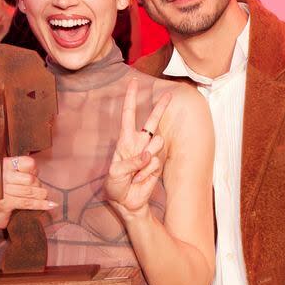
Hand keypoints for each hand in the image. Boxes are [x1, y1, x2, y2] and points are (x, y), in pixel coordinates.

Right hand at [0, 155, 56, 229]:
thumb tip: (36, 170)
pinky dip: (40, 204)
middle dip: (38, 185)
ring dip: (40, 195)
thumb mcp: (13, 178)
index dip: (34, 171)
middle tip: (39, 190)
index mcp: (3, 165)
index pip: (27, 162)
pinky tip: (50, 205)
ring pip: (29, 191)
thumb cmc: (4, 193)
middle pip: (29, 179)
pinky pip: (27, 203)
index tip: (35, 176)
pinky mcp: (3, 203)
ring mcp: (0, 190)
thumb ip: (24, 171)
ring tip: (45, 197)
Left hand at [105, 79, 170, 218]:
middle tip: (169, 94)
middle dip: (160, 107)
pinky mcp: (157, 164)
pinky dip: (146, 172)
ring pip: (156, 144)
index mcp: (124, 140)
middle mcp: (138, 143)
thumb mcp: (115, 173)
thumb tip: (148, 154)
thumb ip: (131, 162)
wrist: (126, 202)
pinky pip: (156, 162)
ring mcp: (149, 153)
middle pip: (151, 120)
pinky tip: (139, 179)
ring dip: (146, 160)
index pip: (128, 114)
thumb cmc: (115, 185)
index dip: (130, 98)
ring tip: (134, 174)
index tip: (134, 81)